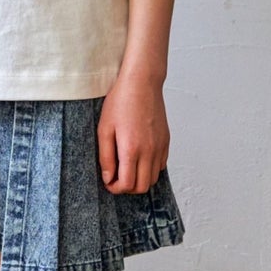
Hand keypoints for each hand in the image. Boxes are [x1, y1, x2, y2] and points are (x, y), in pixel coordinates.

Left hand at [97, 70, 169, 193]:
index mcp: (131, 149)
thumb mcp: (104, 129)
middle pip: (142, 187)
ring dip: (139, 179)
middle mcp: (149, 151)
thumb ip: (106, 157)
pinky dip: (149, 169)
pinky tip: (138, 158)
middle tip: (116, 177)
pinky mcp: (166, 141)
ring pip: (153, 178)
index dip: (115, 188)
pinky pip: (160, 165)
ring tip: (126, 168)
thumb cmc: (121, 102)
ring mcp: (160, 147)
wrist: (142, 83)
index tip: (108, 182)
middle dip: (127, 188)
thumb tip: (109, 177)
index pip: (127, 184)